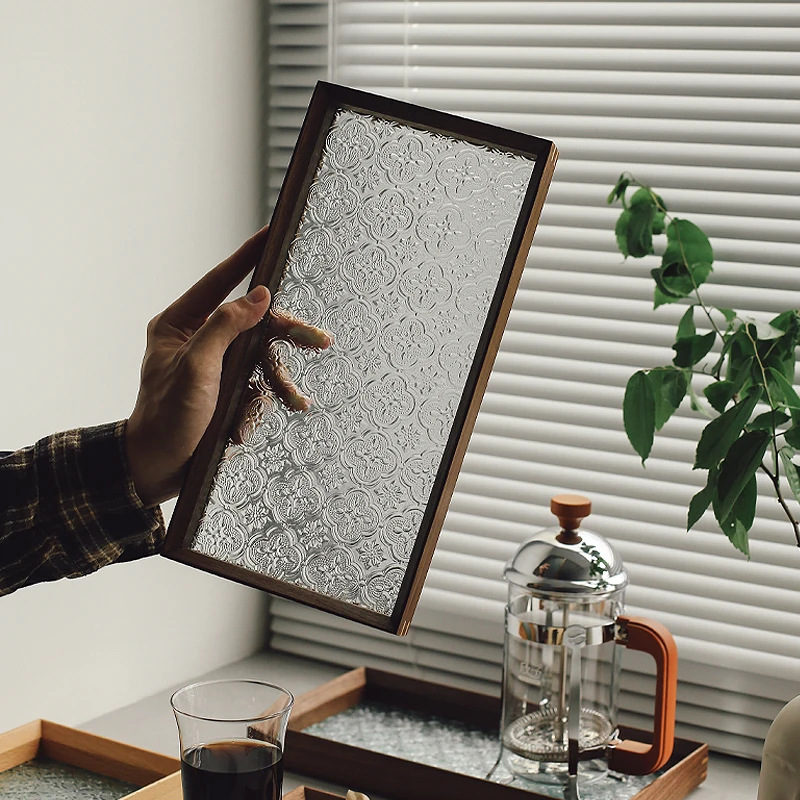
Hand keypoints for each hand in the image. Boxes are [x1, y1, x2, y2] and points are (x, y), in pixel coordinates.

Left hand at [125, 227, 330, 506]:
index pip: (219, 281)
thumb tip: (259, 296)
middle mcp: (199, 339)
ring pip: (260, 357)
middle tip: (320, 341)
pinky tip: (254, 422)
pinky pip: (256, 384)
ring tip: (297, 401)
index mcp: (180, 324)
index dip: (248, 257)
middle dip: (286, 336)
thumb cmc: (167, 418)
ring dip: (278, 380)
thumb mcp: (196, 369)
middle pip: (252, 323)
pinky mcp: (225, 389)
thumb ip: (226, 327)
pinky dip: (262, 401)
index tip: (272, 233)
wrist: (159, 470)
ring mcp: (214, 365)